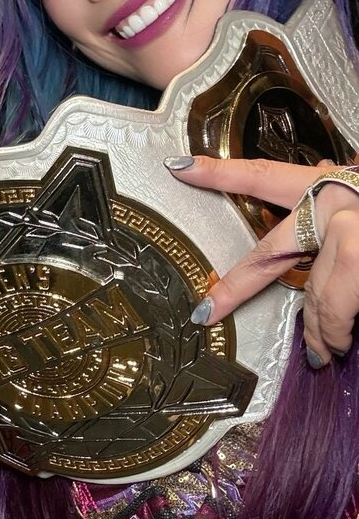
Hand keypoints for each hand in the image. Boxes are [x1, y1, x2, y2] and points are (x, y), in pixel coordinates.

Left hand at [165, 156, 358, 366]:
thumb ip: (337, 191)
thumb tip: (319, 174)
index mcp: (332, 184)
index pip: (266, 177)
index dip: (221, 173)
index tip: (177, 167)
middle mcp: (337, 205)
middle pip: (270, 254)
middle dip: (234, 286)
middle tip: (206, 312)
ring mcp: (353, 236)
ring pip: (318, 295)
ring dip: (318, 327)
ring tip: (321, 351)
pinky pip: (344, 309)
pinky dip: (339, 330)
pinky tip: (337, 345)